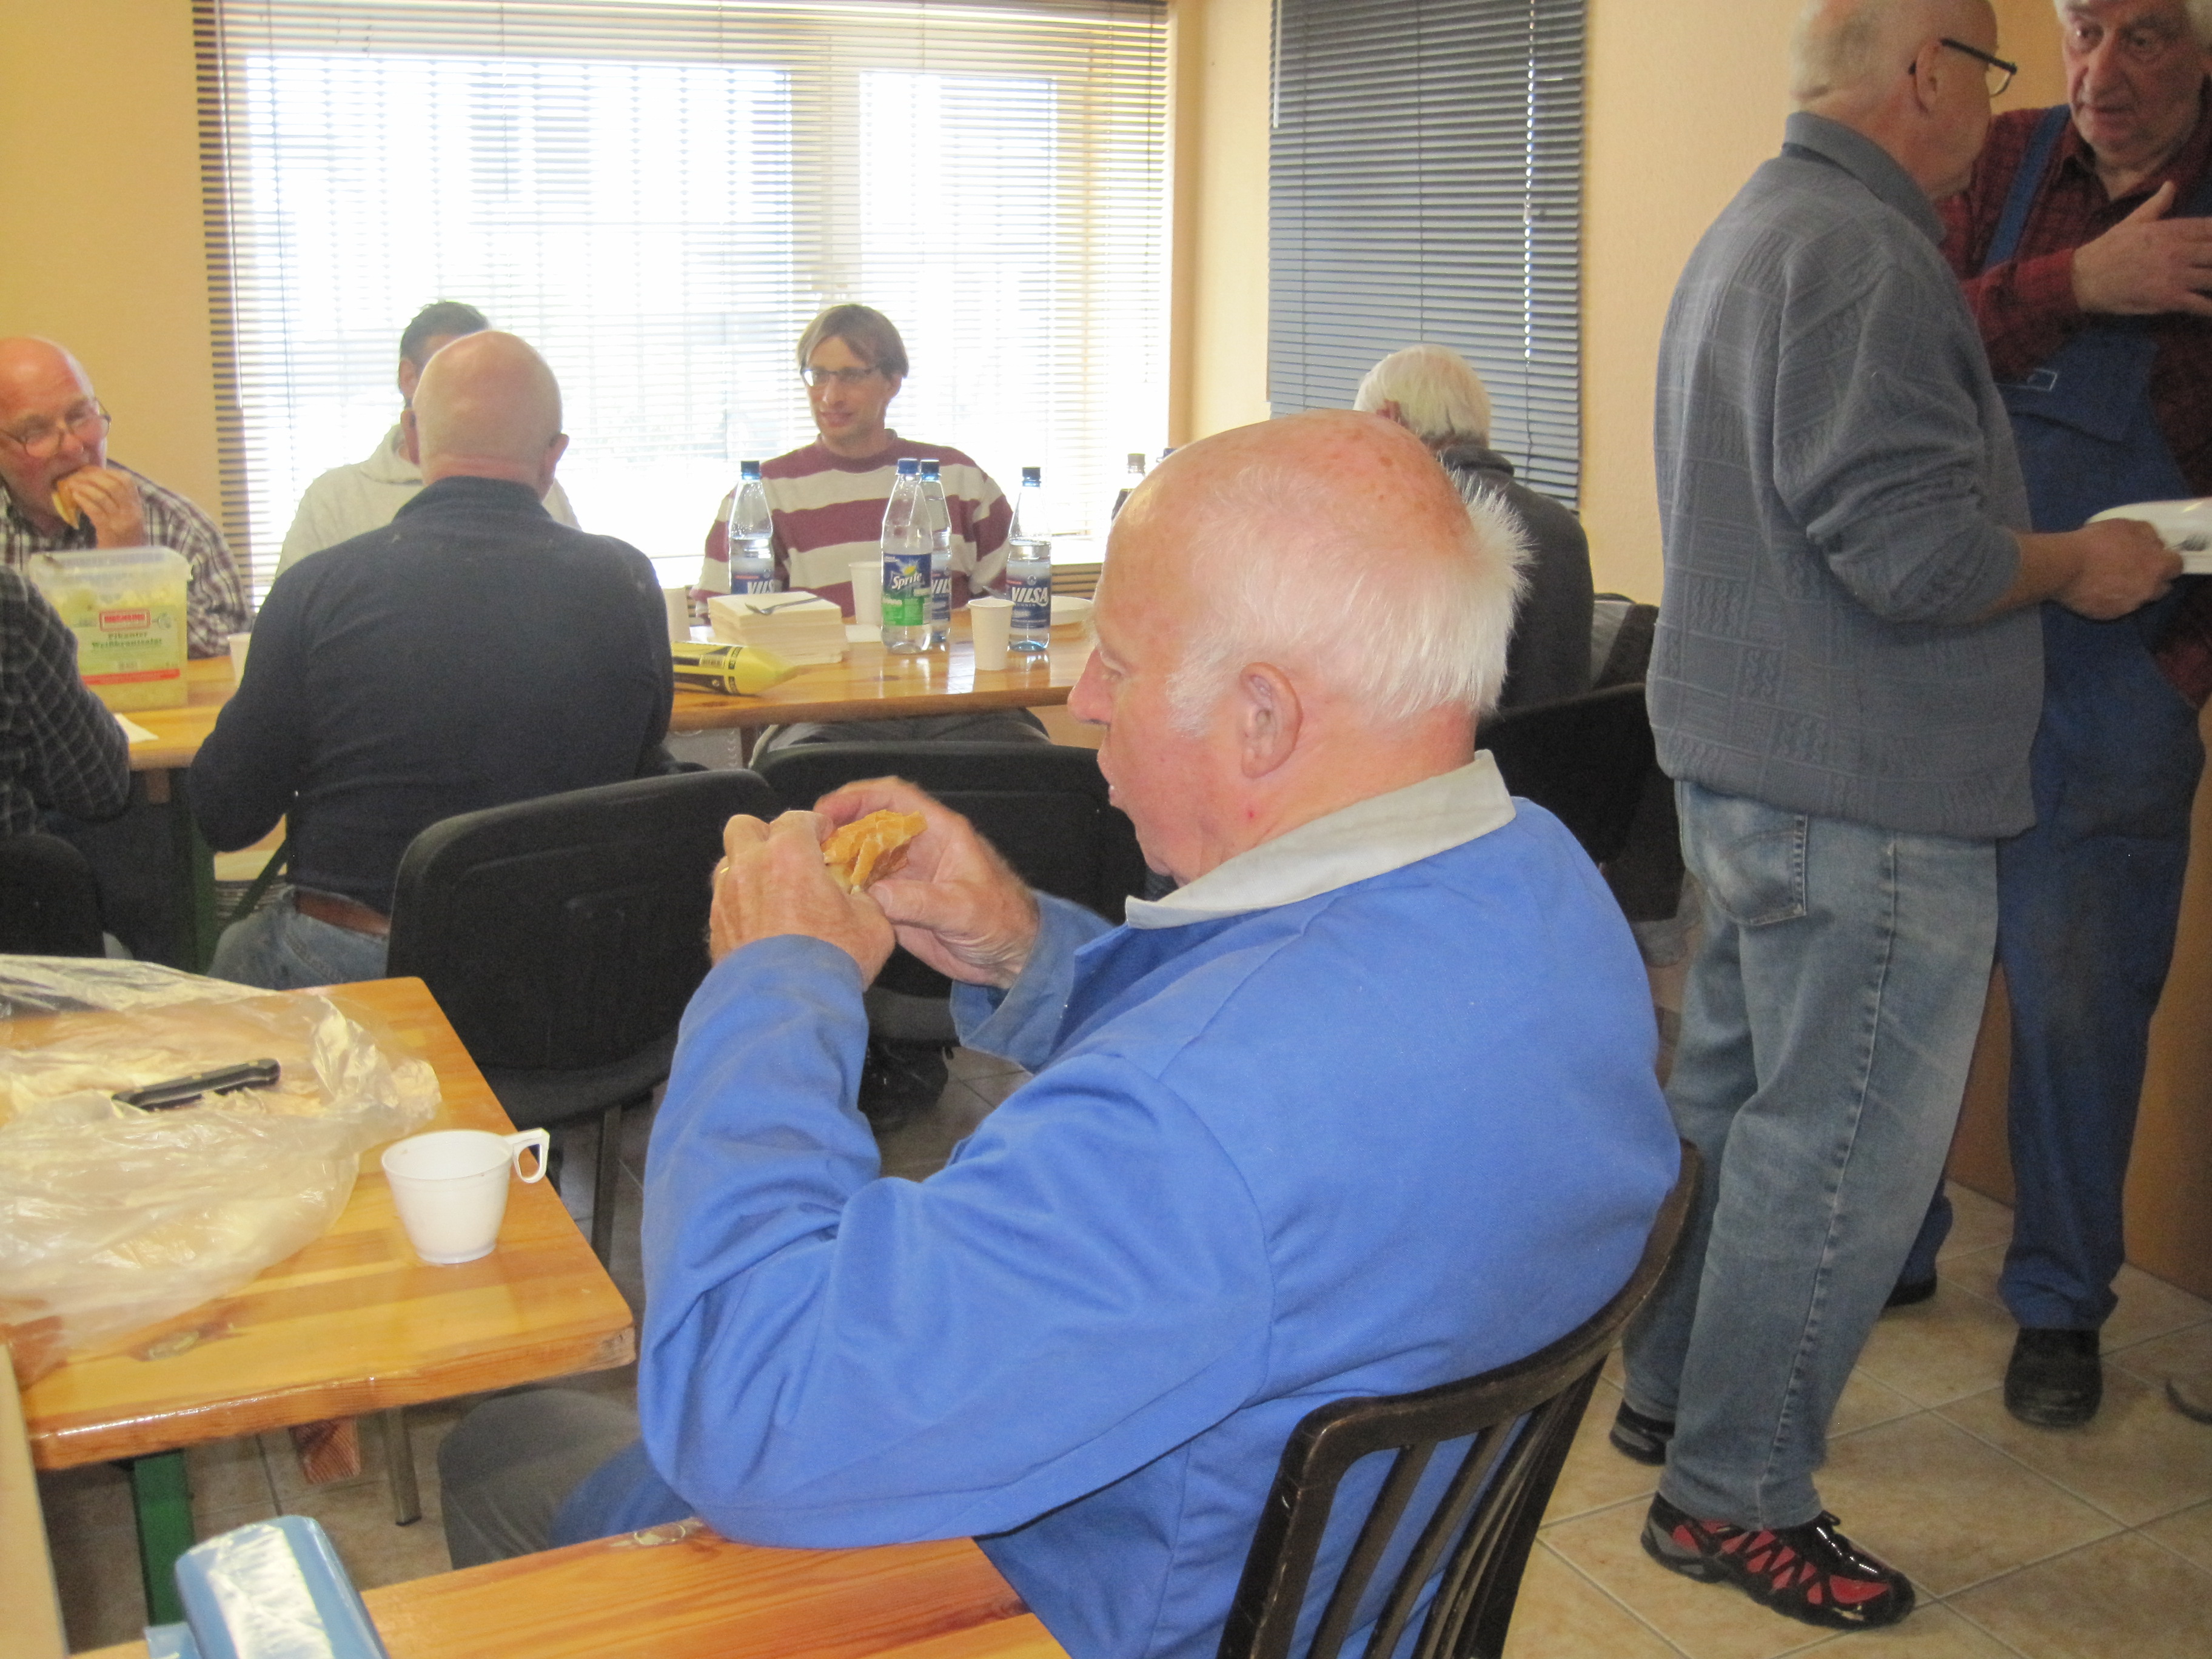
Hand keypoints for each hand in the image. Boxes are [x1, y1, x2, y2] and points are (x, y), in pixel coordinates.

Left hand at [57, 466, 148, 546]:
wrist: (125, 566)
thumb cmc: (123, 542)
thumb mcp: (126, 520)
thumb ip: (119, 503)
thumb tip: (98, 482)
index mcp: (137, 507)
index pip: (126, 480)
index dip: (107, 471)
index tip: (91, 471)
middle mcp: (132, 512)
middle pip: (113, 485)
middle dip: (93, 477)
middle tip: (77, 476)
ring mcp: (121, 522)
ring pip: (103, 495)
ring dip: (84, 486)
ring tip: (71, 484)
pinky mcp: (109, 531)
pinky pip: (95, 510)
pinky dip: (83, 500)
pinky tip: (74, 496)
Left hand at [708, 811, 893, 980]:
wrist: (785, 1007)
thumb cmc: (831, 960)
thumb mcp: (872, 925)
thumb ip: (865, 901)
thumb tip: (858, 899)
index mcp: (789, 855)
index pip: (797, 818)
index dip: (814, 825)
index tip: (826, 837)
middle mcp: (750, 867)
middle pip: (745, 827)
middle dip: (766, 835)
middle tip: (789, 856)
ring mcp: (726, 898)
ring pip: (728, 863)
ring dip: (748, 869)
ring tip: (771, 891)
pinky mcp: (714, 929)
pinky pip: (723, 903)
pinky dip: (740, 905)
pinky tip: (760, 926)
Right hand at [815, 778, 1039, 989]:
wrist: (1012, 958)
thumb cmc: (1002, 922)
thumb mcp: (964, 909)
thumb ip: (921, 901)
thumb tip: (876, 895)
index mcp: (939, 833)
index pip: (894, 798)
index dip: (859, 796)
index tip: (828, 810)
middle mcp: (918, 848)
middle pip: (869, 824)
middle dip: (838, 829)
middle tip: (807, 844)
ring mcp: (906, 876)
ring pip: (861, 857)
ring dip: (837, 862)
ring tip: (808, 872)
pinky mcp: (898, 904)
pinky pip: (864, 891)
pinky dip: (844, 892)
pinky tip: (825, 899)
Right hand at [2052, 517, 2180, 619]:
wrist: (2064, 567)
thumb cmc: (2097, 542)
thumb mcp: (2126, 525)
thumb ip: (2147, 534)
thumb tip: (2155, 544)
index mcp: (2157, 567)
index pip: (2177, 567)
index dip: (2166, 560)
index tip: (2154, 556)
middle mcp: (2148, 591)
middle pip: (2161, 587)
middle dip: (2152, 579)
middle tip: (2134, 569)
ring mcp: (2128, 606)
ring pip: (2138, 599)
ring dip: (2131, 590)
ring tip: (2110, 580)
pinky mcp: (2108, 616)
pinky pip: (2116, 607)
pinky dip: (2110, 599)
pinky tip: (2096, 590)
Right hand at [2069, 183, 2211, 317]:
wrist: (2083, 279)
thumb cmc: (2106, 249)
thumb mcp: (2131, 222)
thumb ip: (2157, 204)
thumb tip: (2171, 184)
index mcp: (2171, 230)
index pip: (2211, 227)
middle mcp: (2178, 251)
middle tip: (2210, 262)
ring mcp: (2176, 276)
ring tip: (2211, 283)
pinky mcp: (2169, 299)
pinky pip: (2201, 305)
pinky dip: (2210, 309)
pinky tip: (2211, 311)